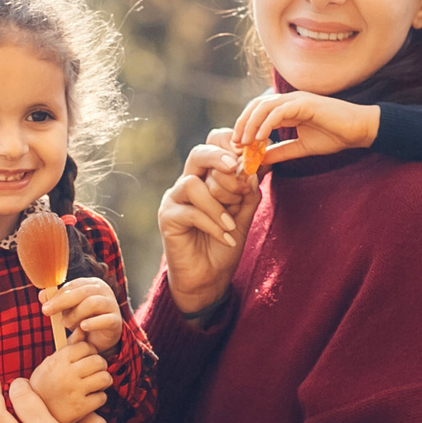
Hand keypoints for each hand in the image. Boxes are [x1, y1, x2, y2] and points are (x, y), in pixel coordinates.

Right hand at [27, 340, 110, 422]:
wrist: (34, 415)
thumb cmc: (45, 386)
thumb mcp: (51, 364)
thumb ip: (69, 346)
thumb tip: (83, 328)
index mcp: (57, 361)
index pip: (85, 347)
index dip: (90, 352)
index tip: (86, 359)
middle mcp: (66, 374)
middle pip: (98, 361)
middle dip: (100, 366)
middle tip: (94, 372)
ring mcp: (74, 391)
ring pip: (104, 378)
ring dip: (103, 381)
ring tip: (96, 384)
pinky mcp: (81, 408)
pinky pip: (102, 397)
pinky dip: (99, 398)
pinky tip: (91, 398)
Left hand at [43, 276, 124, 352]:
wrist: (100, 338)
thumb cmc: (84, 319)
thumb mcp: (68, 310)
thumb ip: (56, 302)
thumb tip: (42, 295)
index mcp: (90, 284)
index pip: (72, 285)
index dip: (57, 296)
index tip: (45, 307)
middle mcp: (103, 290)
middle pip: (81, 292)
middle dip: (62, 302)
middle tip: (47, 313)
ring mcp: (112, 304)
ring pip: (92, 303)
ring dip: (75, 314)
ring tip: (67, 324)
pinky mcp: (116, 321)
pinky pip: (105, 320)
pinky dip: (92, 323)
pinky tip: (82, 327)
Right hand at [156, 141, 257, 318]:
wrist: (209, 277)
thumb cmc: (225, 243)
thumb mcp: (244, 215)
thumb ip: (248, 192)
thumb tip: (255, 167)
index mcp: (208, 177)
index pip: (214, 146)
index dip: (230, 144)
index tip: (252, 154)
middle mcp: (188, 183)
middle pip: (198, 154)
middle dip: (219, 157)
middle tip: (236, 167)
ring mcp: (174, 200)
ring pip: (192, 182)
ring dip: (218, 202)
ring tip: (231, 224)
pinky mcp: (167, 218)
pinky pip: (190, 212)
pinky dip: (212, 224)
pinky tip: (226, 238)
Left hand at [229, 89, 377, 164]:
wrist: (359, 131)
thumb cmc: (334, 136)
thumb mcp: (301, 147)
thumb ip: (281, 151)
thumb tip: (260, 160)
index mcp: (287, 108)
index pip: (258, 111)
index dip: (245, 126)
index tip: (238, 145)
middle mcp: (289, 100)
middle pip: (256, 105)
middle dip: (242, 123)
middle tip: (235, 143)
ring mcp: (297, 99)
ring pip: (264, 106)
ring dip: (251, 124)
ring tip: (244, 143)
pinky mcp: (305, 103)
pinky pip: (279, 111)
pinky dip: (266, 124)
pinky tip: (260, 139)